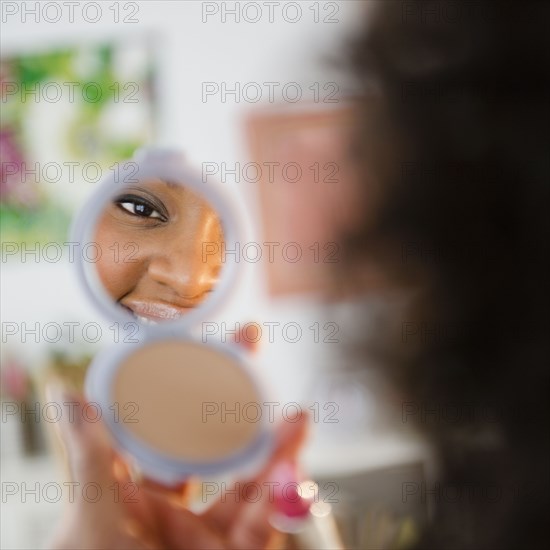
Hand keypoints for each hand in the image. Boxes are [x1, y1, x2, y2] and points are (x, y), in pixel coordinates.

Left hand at [47, 385, 307, 549]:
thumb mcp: (89, 516)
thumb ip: (91, 456)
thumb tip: (69, 397)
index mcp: (139, 499)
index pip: (172, 435)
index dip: (192, 396)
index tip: (208, 357)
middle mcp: (177, 516)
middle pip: (222, 454)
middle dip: (246, 412)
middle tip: (258, 368)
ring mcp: (208, 539)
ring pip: (252, 487)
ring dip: (278, 453)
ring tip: (296, 419)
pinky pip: (262, 527)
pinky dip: (278, 499)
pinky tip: (289, 468)